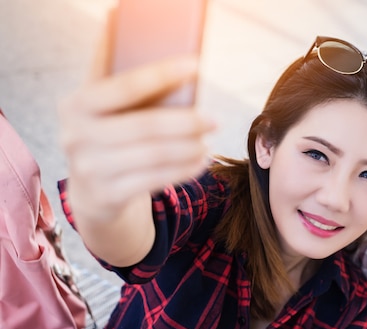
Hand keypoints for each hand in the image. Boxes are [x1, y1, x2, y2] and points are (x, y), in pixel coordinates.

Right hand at [58, 15, 215, 221]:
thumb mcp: (105, 106)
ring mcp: (89, 169)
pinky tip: (201, 160)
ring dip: (191, 147)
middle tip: (215, 119)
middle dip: (187, 122)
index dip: (162, 73)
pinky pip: (156, 181)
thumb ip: (117, 73)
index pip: (124, 86)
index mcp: (76, 104)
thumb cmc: (108, 134)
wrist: (92, 191)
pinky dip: (184, 169)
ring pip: (155, 155)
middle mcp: (75, 136)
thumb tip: (122, 13)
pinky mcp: (106, 196)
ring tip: (209, 140)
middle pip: (146, 127)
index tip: (196, 64)